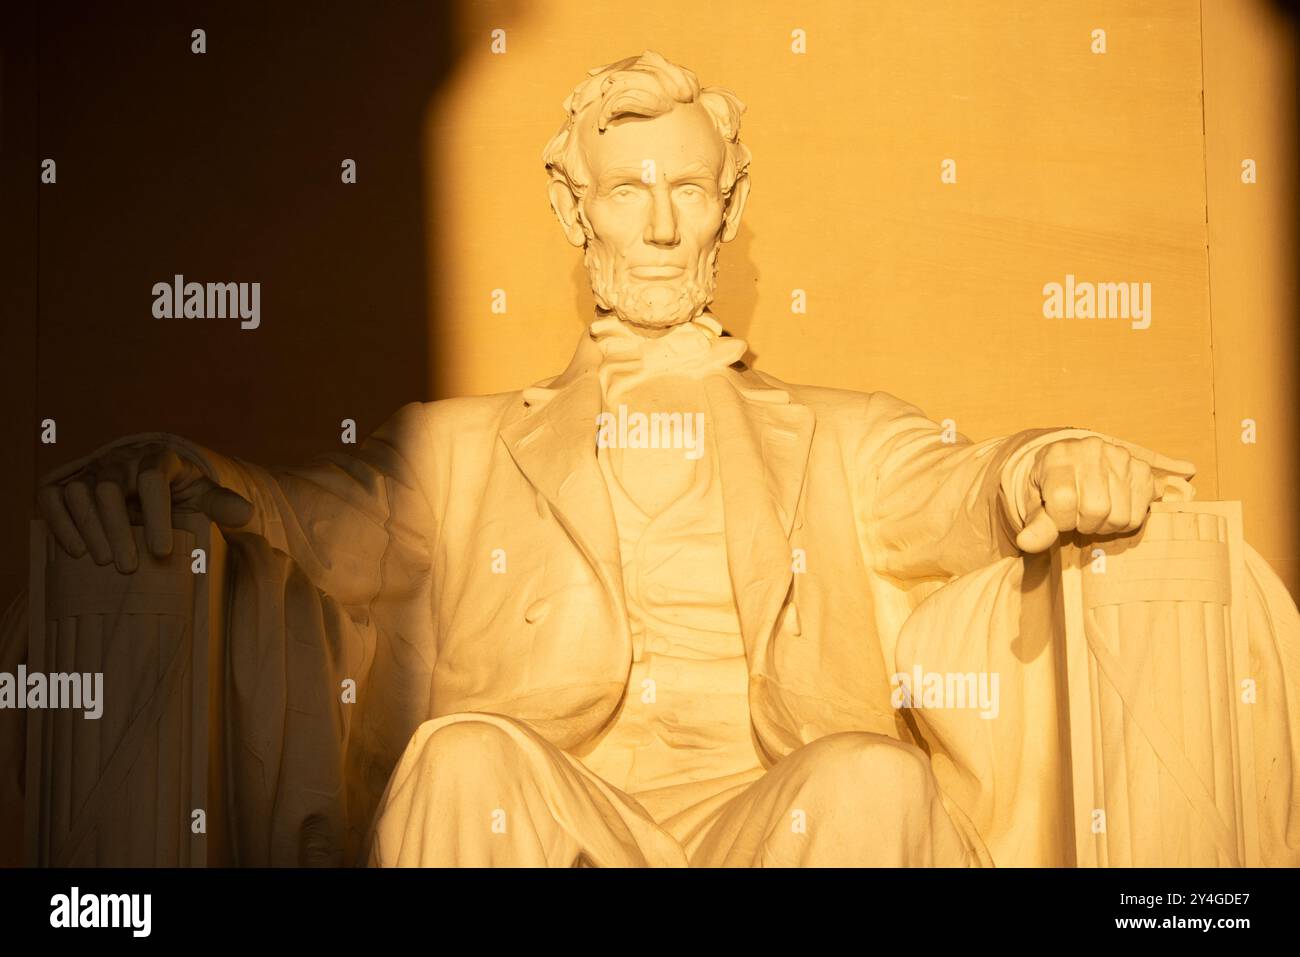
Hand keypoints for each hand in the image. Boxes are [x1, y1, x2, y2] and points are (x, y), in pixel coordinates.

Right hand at [38, 443, 252, 572]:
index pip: (153, 478)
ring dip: (88, 528)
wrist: (149, 485)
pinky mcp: (66, 483)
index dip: (156, 513)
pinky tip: (74, 551)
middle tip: (127, 567)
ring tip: (103, 562)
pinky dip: (58, 521)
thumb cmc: (180, 494)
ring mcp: (91, 471)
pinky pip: (52, 496)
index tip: (162, 551)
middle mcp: (120, 461)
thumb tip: (245, 514)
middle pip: (110, 487)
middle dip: (117, 528)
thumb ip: (222, 503)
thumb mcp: (204, 496)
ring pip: (79, 492)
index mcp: (158, 459)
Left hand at [1014, 435, 1193, 553]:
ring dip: (1104, 526)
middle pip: (1096, 510)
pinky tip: (1111, 508)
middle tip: (1077, 517)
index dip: (1060, 520)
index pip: (1063, 500)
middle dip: (1083, 524)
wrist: (1070, 464)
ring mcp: (1121, 457)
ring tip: (1093, 513)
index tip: (1057, 517)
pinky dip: (1123, 522)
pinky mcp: (1142, 470)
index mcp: (1058, 455)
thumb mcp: (1035, 503)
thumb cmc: (1050, 486)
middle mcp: (1092, 450)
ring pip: (1119, 516)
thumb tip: (1026, 543)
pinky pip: (1137, 516)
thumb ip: (1036, 524)